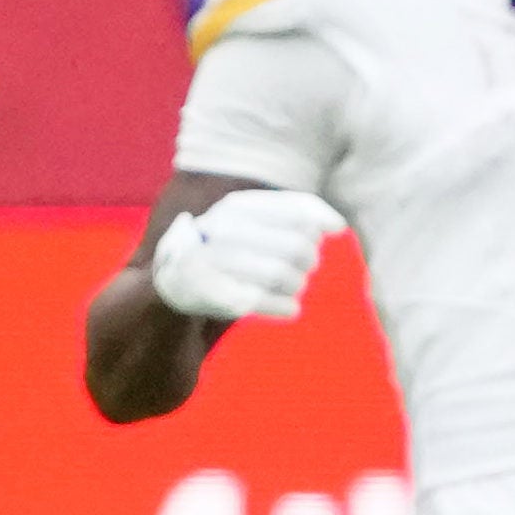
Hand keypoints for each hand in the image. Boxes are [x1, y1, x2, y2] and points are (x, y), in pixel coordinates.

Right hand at [147, 185, 344, 323]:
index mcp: (237, 207)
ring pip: (284, 276)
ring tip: (292, 286)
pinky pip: (271, 303)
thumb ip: (300, 210)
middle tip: (301, 267)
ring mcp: (218, 264)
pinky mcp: (219, 297)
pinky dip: (287, 307)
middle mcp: (223, 231)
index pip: (300, 216)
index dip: (315, 232)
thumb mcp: (256, 216)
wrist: (177, 278)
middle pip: (297, 248)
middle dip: (308, 261)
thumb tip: (338, 227)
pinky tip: (288, 306)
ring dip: (297, 285)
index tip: (310, 239)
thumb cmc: (230, 243)